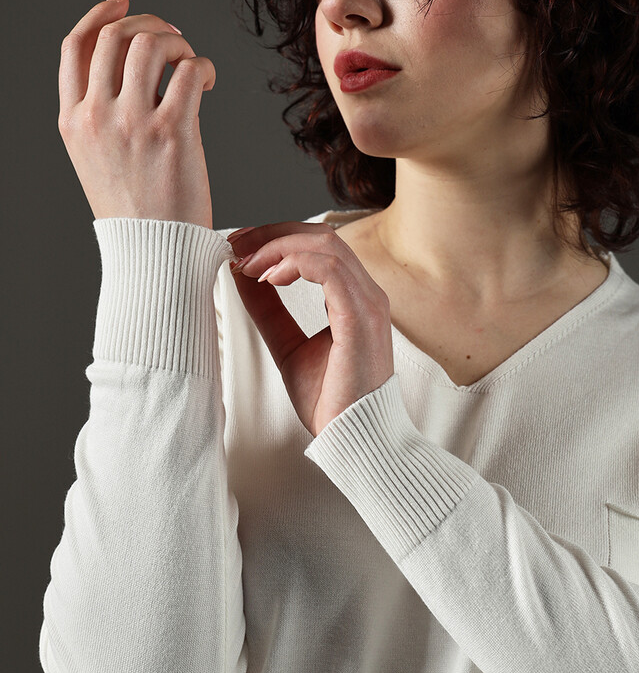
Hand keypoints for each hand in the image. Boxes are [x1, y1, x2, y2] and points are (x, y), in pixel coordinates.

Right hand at [57, 0, 215, 225]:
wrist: (155, 253)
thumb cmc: (137, 210)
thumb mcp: (97, 159)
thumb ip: (103, 113)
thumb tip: (139, 67)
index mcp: (72, 120)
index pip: (75, 46)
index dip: (101, 14)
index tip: (125, 2)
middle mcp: (96, 116)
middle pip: (114, 35)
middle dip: (148, 24)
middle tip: (173, 39)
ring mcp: (132, 123)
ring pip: (150, 44)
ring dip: (178, 43)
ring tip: (190, 63)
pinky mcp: (172, 132)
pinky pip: (189, 71)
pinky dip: (203, 66)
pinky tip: (208, 83)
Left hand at [228, 222, 394, 436]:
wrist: (354, 439)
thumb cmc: (330, 401)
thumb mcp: (288, 347)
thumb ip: (268, 312)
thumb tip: (241, 276)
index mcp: (354, 299)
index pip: (319, 246)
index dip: (278, 238)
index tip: (241, 248)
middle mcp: (366, 294)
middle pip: (322, 236)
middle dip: (274, 233)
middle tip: (236, 245)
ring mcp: (368, 303)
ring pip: (326, 246)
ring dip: (279, 246)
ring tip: (248, 263)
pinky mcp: (360, 318)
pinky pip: (330, 270)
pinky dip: (295, 264)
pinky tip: (268, 279)